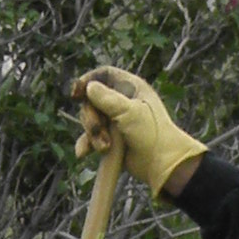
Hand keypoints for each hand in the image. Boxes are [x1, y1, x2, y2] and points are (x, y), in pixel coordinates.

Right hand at [73, 64, 203, 198]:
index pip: (104, 75)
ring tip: (104, 147)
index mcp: (131, 87)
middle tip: (97, 130)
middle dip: (91, 117)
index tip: (76, 92)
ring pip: (91, 120)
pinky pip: (91, 138)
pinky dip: (87, 144)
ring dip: (93, 134)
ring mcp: (115, 120)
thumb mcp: (129, 112)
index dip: (88, 80)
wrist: (161, 163)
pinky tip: (83, 153)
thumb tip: (89, 87)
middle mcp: (122, 101)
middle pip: (92, 100)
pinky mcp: (111, 138)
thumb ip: (107, 99)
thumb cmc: (151, 133)